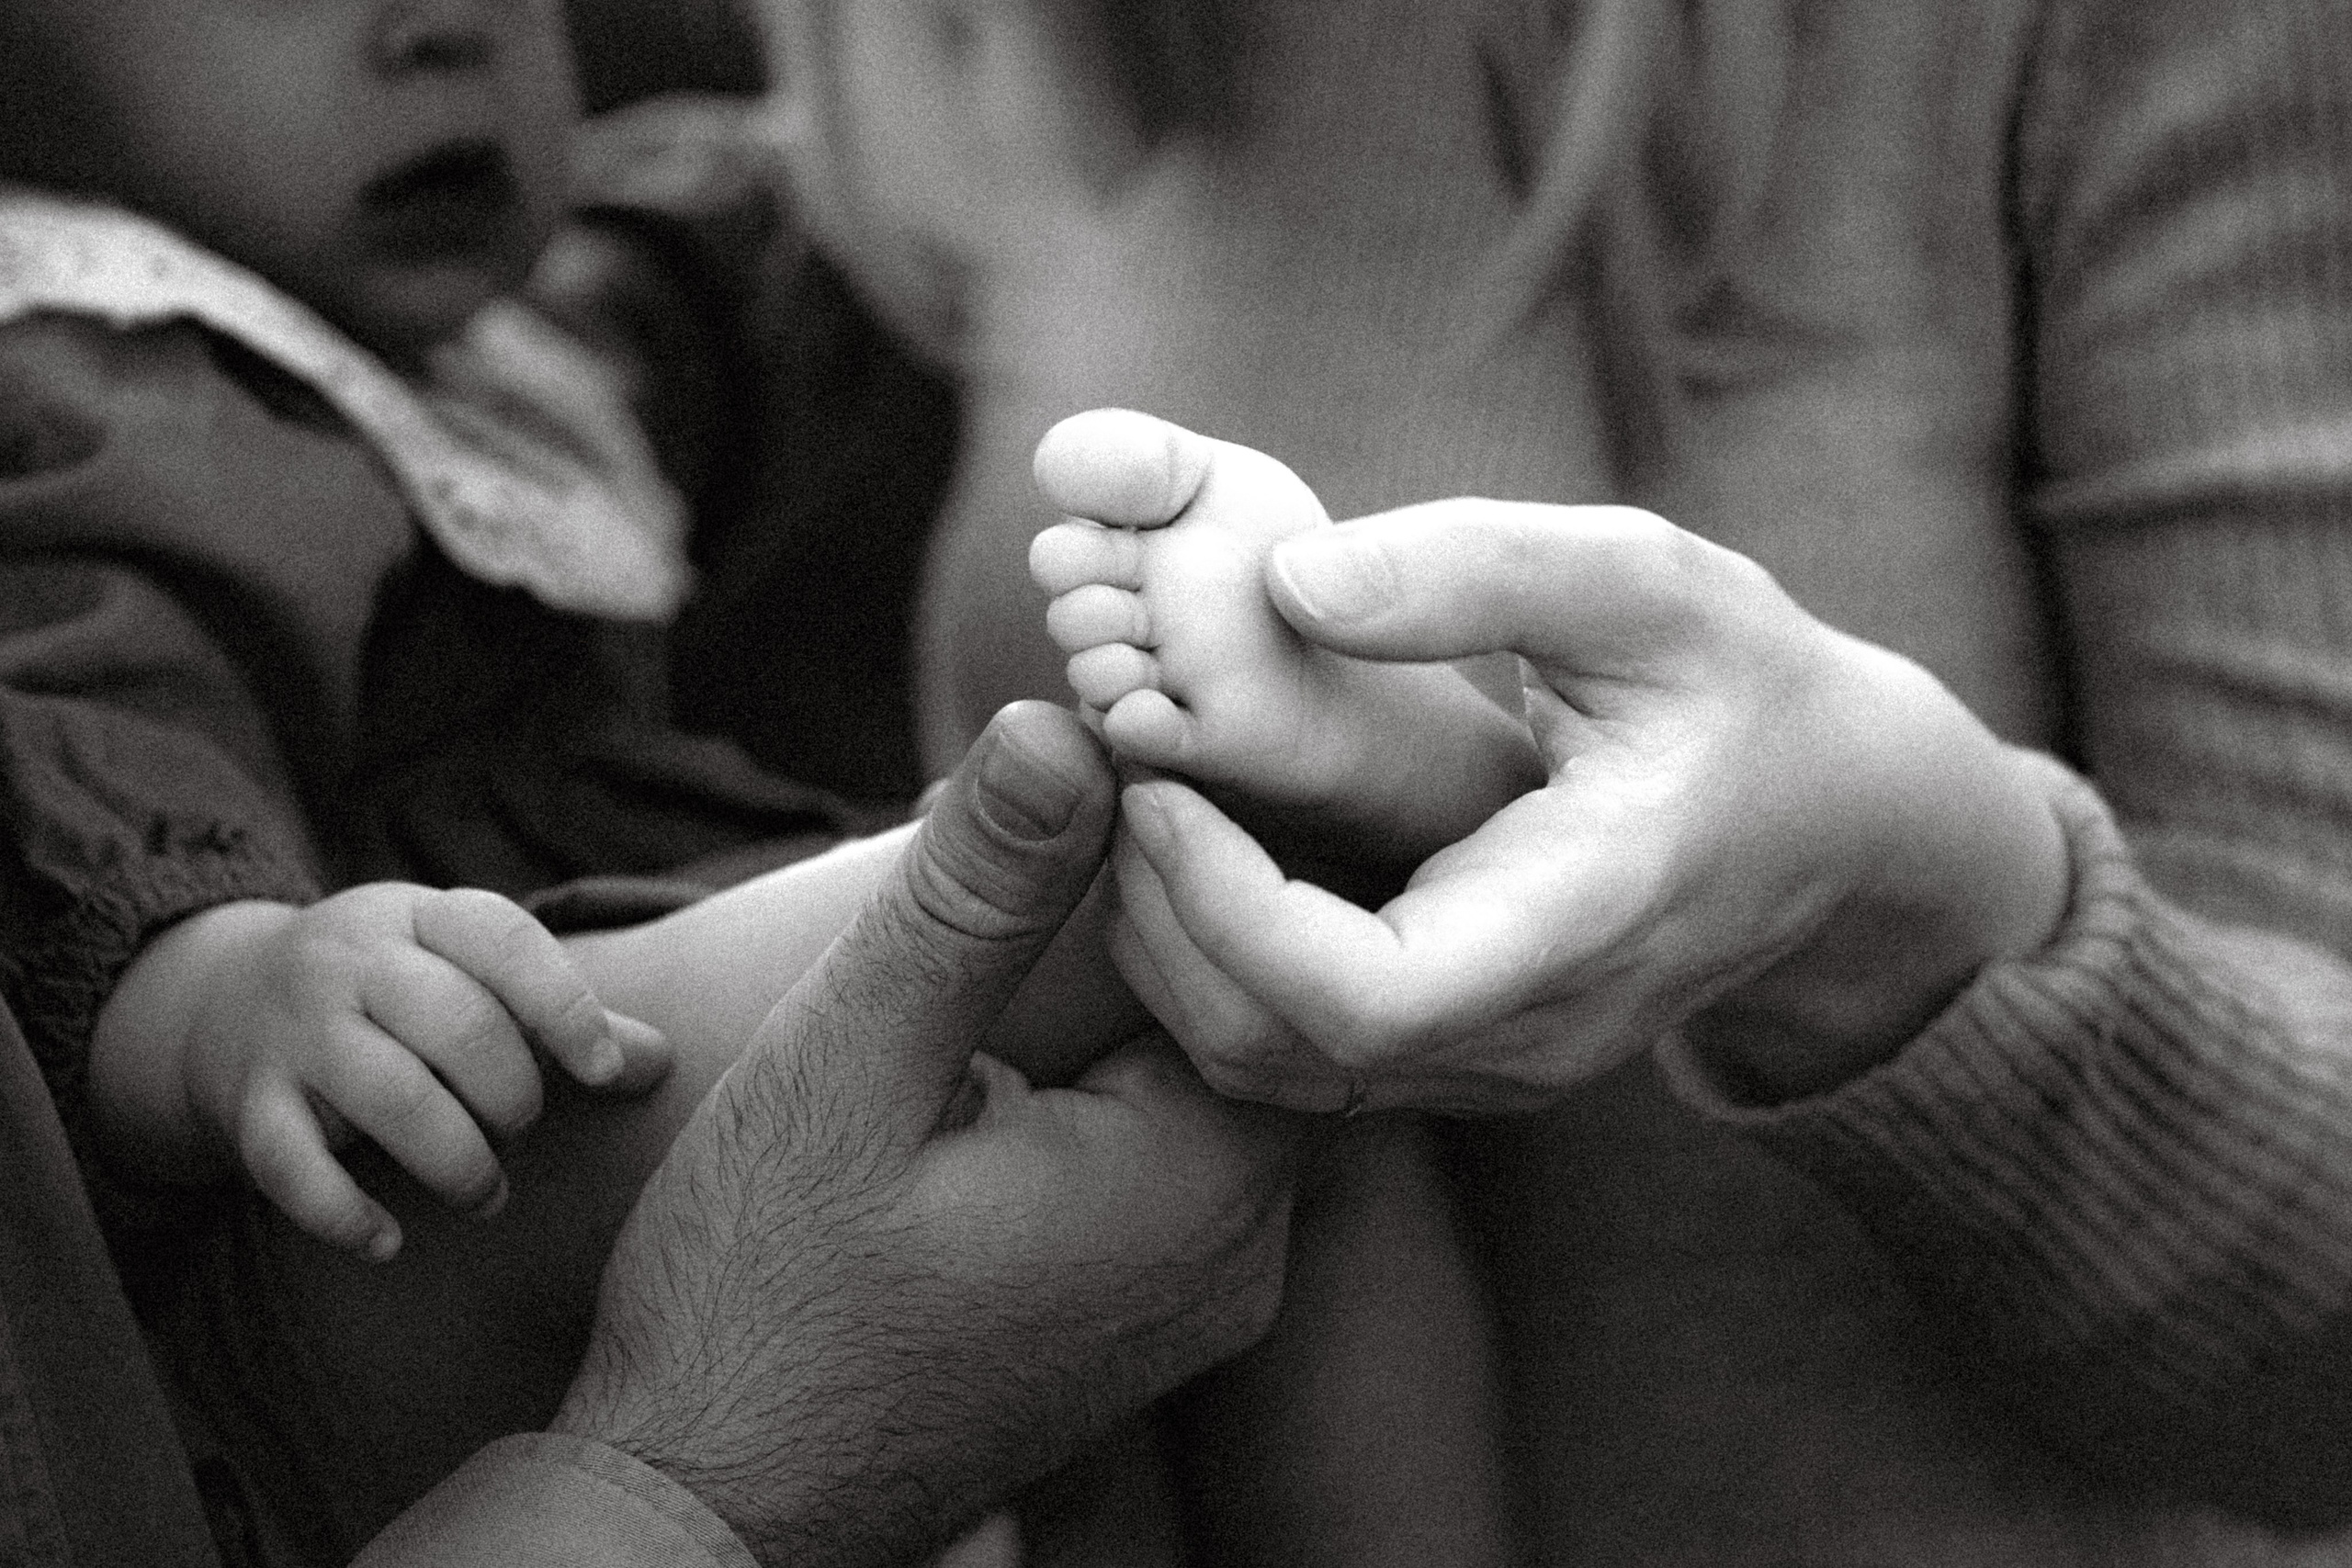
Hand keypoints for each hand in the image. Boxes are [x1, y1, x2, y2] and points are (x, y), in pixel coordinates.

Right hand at [96, 884, 671, 1258]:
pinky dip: (342, 1212)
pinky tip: (387, 1242)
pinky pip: (290, 1165)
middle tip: (521, 1131)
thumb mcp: (469, 977)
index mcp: (422, 917)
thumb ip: (563, 1017)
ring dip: (453, 1160)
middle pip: (453, 1024)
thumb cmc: (395, 994)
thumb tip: (661, 1063)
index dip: (565, 1008)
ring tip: (485, 1194)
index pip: (505, 942)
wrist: (222, 997)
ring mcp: (294, 1031)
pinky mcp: (248, 1103)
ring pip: (386, 1094)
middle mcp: (353, 961)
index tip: (605, 1073)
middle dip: (510, 1096)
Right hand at [553, 702, 1301, 1567]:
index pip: (1275, 951)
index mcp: (1202, 1181)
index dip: (1201, 840)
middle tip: (1093, 792)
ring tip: (1057, 882)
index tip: (1117, 757)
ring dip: (1145, 986)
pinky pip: (1179, 1149)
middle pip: (1256, 1011)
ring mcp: (1202, 1298)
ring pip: (1217, 1077)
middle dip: (1175, 902)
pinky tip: (1035, 1023)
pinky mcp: (1146, 1318)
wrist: (711, 1508)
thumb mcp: (851, 1067)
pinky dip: (1127, 1068)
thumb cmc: (761, 1295)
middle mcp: (1243, 1252)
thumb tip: (1065, 724)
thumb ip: (970, 902)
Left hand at [1109, 500, 2070, 1113]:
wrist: (1844, 827)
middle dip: (1162, 920)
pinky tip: (1196, 848)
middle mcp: (1533, 1033)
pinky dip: (1217, 966)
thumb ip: (1479, 569)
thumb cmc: (1749, 689)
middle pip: (1283, 1052)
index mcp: (1580, 924)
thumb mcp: (1648, 585)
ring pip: (1273, 1073)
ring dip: (1173, 950)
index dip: (1225, 908)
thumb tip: (1285, 579)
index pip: (1364, 1002)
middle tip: (1112, 774)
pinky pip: (1300, 1057)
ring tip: (1137, 803)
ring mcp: (1498, 1066)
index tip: (1158, 782)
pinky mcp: (1466, 1058)